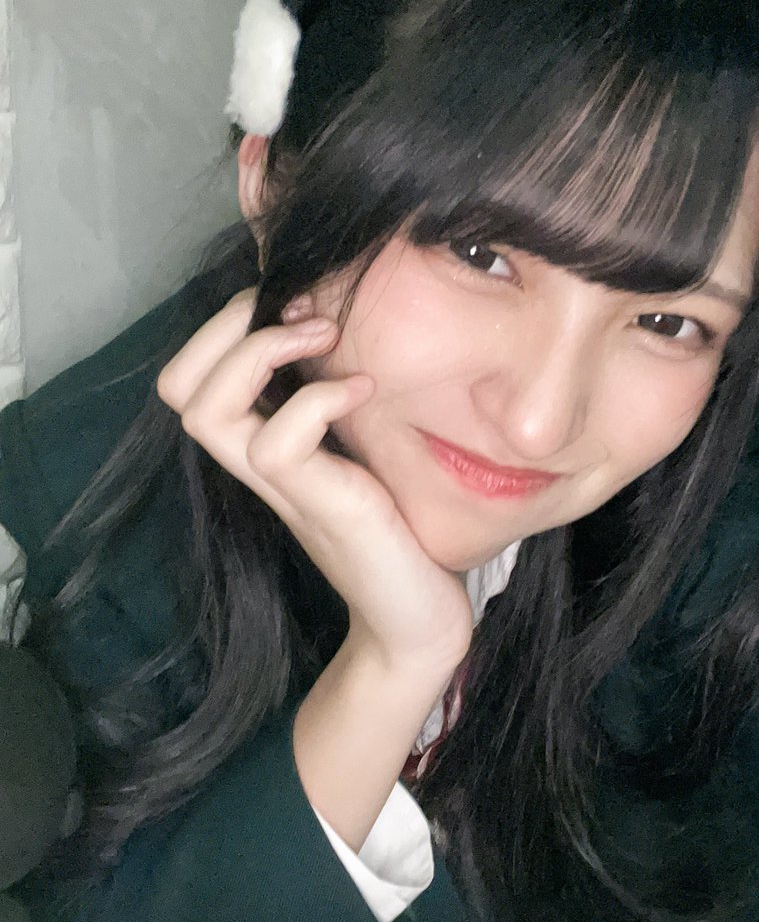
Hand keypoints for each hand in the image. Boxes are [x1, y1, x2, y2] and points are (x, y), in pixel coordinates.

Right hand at [156, 290, 473, 672]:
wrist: (418, 617)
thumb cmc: (401, 530)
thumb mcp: (363, 448)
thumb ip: (338, 404)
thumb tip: (344, 328)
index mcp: (262, 444)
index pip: (188, 378)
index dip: (222, 326)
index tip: (290, 304)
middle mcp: (257, 464)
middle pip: (177, 387)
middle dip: (226, 325)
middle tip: (300, 311)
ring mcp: (283, 487)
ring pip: (206, 411)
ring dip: (262, 351)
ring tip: (326, 336)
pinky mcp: (319, 504)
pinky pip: (279, 442)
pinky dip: (319, 398)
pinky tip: (365, 390)